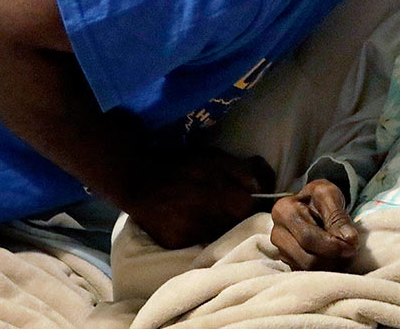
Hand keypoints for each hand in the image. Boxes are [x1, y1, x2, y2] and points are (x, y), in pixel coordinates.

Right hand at [127, 147, 273, 248]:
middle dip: (236, 215)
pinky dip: (198, 232)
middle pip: (235, 224)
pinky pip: (197, 240)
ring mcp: (191, 234)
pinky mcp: (176, 242)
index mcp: (220, 196)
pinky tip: (189, 219)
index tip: (249, 201)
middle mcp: (207, 219)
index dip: (252, 204)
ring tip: (207, 211)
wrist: (138, 180)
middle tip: (227, 204)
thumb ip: (242, 172)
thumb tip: (261, 189)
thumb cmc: (180, 165)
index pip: (250, 209)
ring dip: (218, 224)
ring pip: (217, 234)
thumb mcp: (215, 157)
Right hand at [269, 179, 358, 269]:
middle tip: (351, 250)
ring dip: (330, 265)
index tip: (352, 244)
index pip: (308, 237)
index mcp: (283, 211)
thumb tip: (349, 239)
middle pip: (307, 258)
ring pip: (307, 269)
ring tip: (343, 253)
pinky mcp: (288, 262)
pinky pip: (307, 273)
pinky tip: (334, 257)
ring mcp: (281, 250)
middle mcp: (277, 233)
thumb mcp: (330, 195)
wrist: (312, 204)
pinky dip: (324, 269)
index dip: (333, 245)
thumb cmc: (320, 198)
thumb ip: (339, 217)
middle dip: (333, 257)